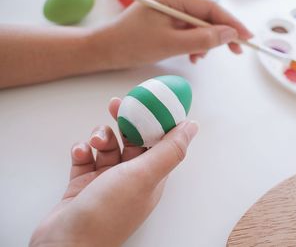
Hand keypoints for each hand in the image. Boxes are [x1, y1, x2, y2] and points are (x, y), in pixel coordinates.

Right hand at [30, 97, 198, 246]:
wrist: (64, 243)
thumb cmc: (107, 212)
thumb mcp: (144, 175)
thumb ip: (170, 149)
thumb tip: (192, 126)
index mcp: (151, 177)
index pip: (160, 141)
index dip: (155, 120)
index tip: (148, 101)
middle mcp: (131, 178)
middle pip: (132, 140)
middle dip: (125, 121)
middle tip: (116, 105)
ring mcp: (106, 181)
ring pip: (108, 146)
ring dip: (101, 137)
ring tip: (95, 142)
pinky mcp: (84, 184)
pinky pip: (86, 157)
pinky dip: (82, 151)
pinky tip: (80, 153)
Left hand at [93, 0, 252, 67]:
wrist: (107, 50)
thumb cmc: (133, 44)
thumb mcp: (171, 44)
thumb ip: (202, 39)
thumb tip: (229, 34)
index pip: (210, 7)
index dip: (231, 22)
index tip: (247, 37)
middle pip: (207, 14)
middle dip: (220, 34)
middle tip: (235, 51)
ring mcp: (170, 9)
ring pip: (199, 24)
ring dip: (205, 42)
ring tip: (200, 58)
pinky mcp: (167, 20)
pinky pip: (188, 30)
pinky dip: (194, 43)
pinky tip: (192, 56)